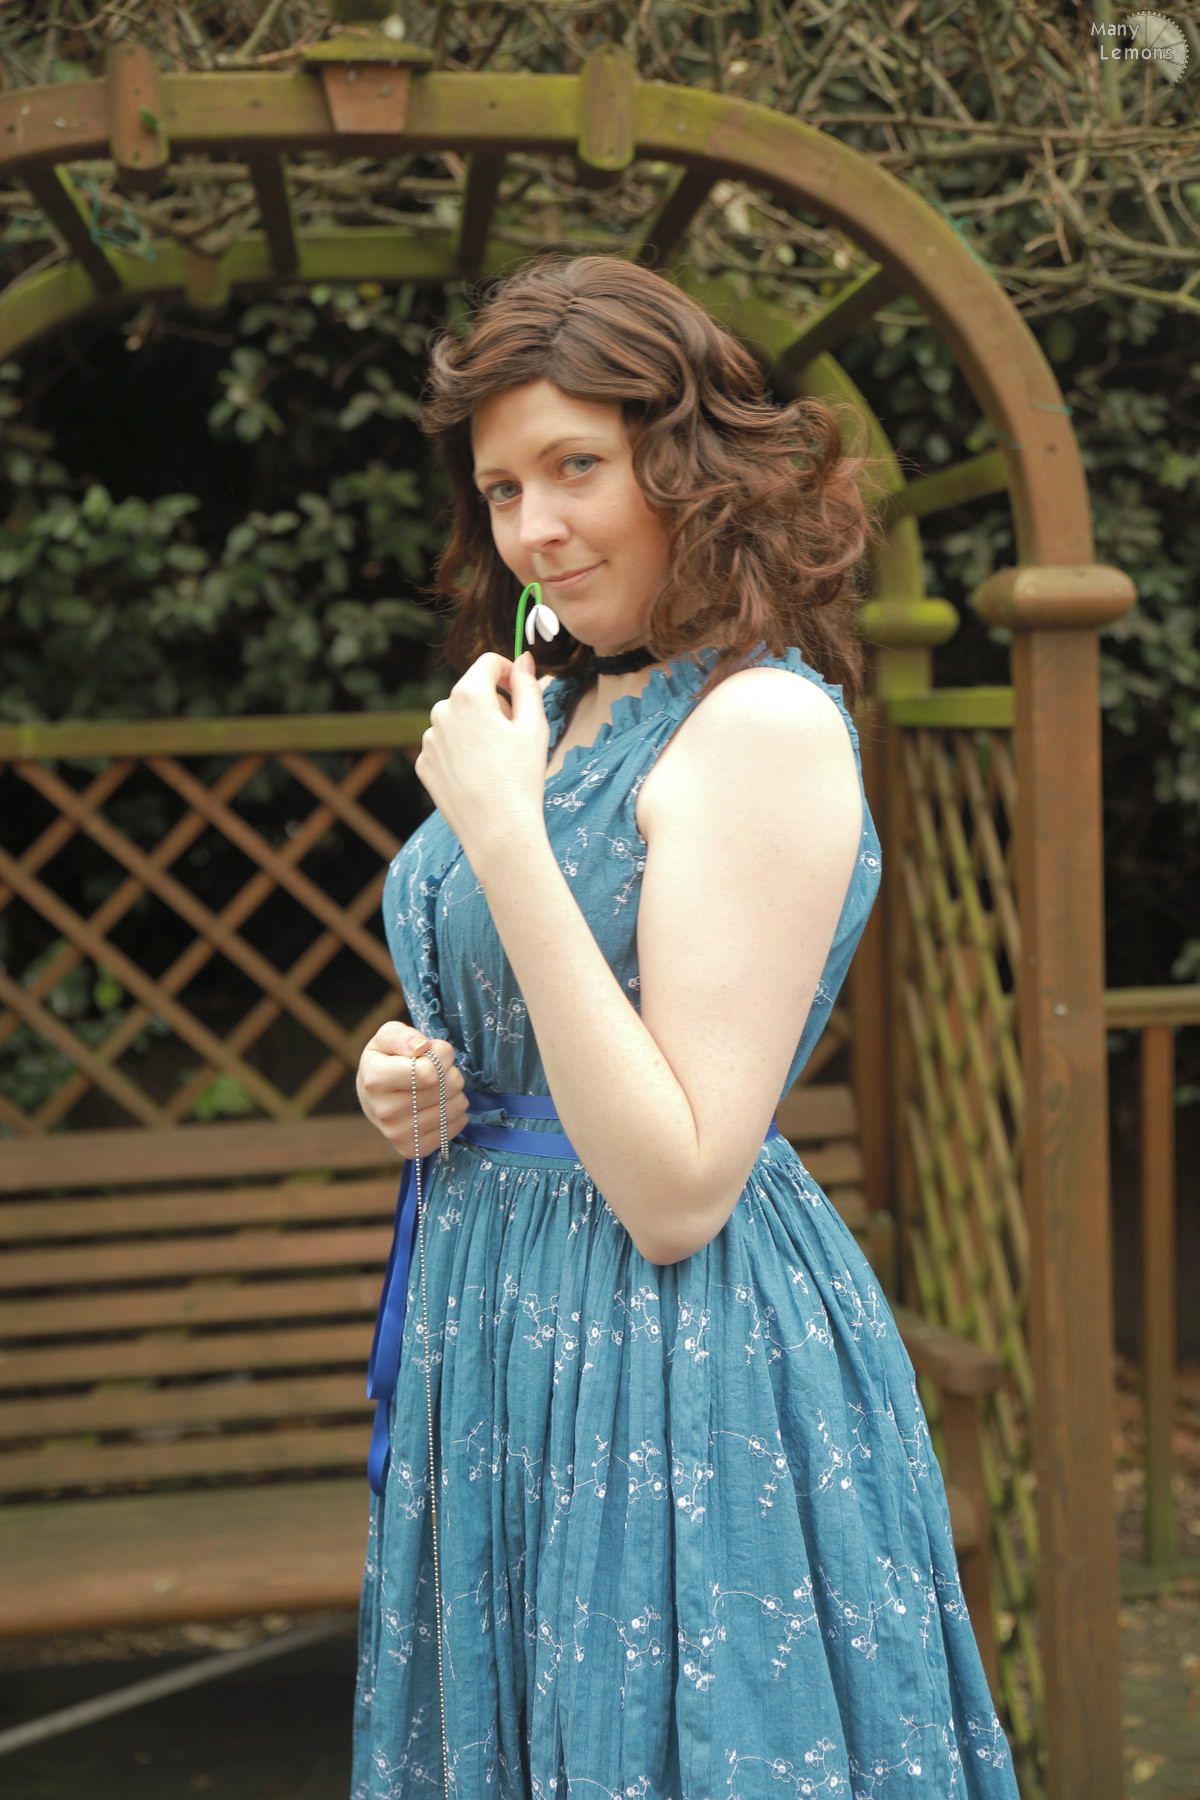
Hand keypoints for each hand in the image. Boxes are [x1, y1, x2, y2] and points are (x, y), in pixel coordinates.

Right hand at [356, 1021, 468, 1156]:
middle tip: (441, 1070)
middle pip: (444, 1089)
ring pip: (453, 1108)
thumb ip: (404, 1036)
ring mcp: (396, 1133)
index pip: (428, 1071)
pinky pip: (453, 1129)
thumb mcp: (388, 1036)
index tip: (434, 1051)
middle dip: (451, 1073)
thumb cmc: (387, 1060)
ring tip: (441, 1088)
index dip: (441, 1056)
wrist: (373, 1096)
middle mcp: (383, 1110)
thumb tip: (421, 1047)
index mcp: (375, 1078)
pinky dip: (456, 1115)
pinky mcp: (410, 1149)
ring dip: (456, 1093)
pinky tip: (441, 1106)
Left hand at [415, 652, 548, 863]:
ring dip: (475, 729)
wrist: (497, 830)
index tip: (521, 692)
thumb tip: (523, 660)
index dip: (509, 673)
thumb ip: (528, 686)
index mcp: (469, 695)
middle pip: (472, 692)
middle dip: (493, 705)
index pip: (488, 663)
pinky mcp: (424, 765)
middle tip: (514, 737)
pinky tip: (477, 776)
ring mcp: (428, 740)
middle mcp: (441, 711)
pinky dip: (460, 753)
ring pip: (456, 720)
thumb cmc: (521, 777)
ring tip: (496, 762)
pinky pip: (445, 746)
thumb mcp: (534, 726)